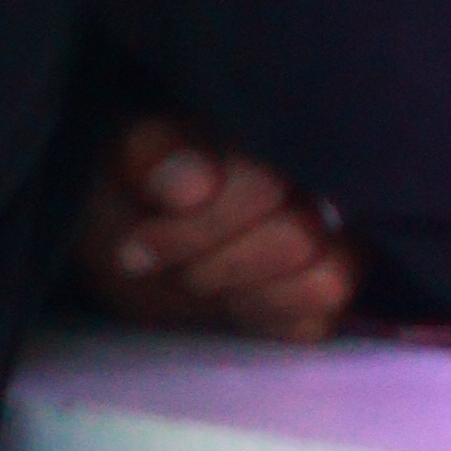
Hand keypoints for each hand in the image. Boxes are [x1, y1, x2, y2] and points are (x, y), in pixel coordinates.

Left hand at [76, 115, 361, 343]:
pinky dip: (266, 320)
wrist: (126, 232)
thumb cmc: (129, 181)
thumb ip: (158, 153)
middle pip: (297, 240)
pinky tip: (228, 304)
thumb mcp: (121, 156)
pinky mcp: (318, 294)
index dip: (202, 227)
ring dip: (244, 293)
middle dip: (211, 265)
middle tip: (164, 263)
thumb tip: (195, 186)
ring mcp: (329, 237)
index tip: (137, 247)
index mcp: (274, 128)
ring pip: (326, 280)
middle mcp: (317, 177)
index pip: (266, 186)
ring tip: (197, 281)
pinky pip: (319, 322)